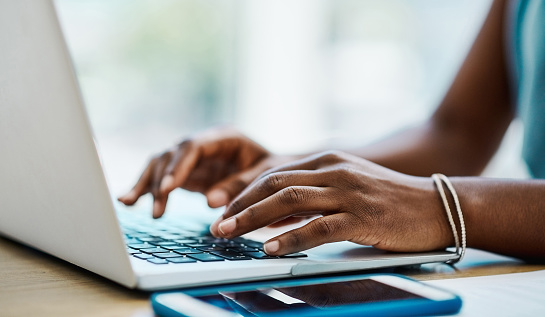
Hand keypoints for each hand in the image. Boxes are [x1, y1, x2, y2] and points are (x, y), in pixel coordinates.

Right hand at [118, 127, 292, 217]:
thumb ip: (239, 186)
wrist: (276, 172)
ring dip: (147, 184)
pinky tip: (129, 200)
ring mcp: (193, 157)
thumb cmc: (274, 171)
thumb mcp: (264, 176)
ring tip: (130, 203)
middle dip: (160, 180)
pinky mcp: (187, 171)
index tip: (168, 188)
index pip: (193, 147)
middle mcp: (204, 143)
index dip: (178, 166)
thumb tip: (210, 202)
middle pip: (171, 154)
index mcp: (224, 137)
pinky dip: (147, 188)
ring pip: (160, 163)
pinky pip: (162, 177)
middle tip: (158, 208)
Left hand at [210, 151, 453, 254]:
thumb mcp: (346, 188)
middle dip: (240, 205)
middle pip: (275, 184)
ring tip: (230, 234)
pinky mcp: (363, 217)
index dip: (245, 192)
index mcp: (328, 161)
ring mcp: (348, 192)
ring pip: (290, 201)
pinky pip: (319, 227)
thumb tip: (272, 216)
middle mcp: (334, 171)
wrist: (438, 205)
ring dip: (254, 219)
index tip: (224, 211)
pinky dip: (291, 238)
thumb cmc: (389, 200)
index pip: (275, 173)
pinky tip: (271, 249)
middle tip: (217, 225)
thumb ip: (311, 198)